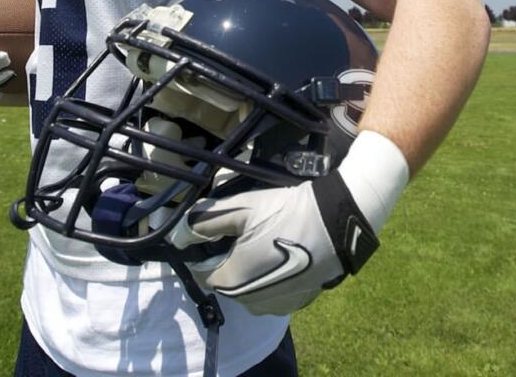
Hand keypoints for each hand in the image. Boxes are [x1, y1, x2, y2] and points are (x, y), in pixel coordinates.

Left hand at [169, 131, 408, 314]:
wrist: (336, 223)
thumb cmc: (284, 214)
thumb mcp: (240, 209)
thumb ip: (203, 221)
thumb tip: (178, 233)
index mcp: (231, 282)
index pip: (200, 271)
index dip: (204, 249)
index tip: (218, 230)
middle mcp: (250, 302)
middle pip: (225, 279)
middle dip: (228, 257)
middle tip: (245, 230)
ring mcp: (275, 305)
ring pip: (248, 287)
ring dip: (249, 267)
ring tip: (266, 239)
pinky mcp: (296, 303)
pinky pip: (271, 291)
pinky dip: (271, 275)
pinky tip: (283, 252)